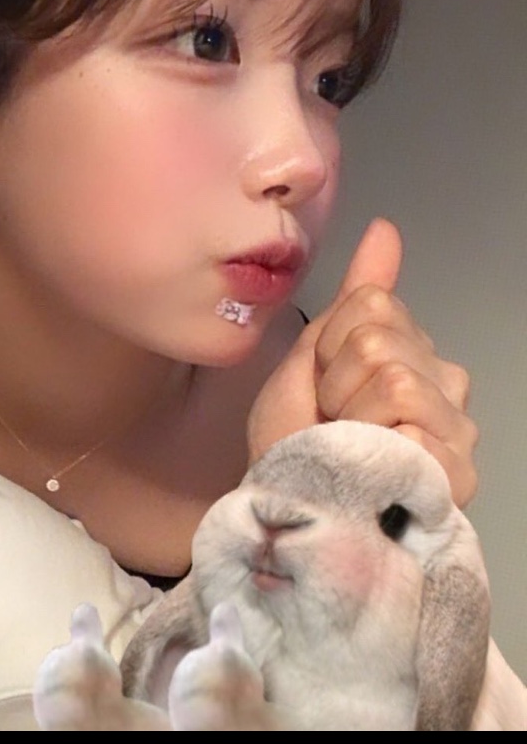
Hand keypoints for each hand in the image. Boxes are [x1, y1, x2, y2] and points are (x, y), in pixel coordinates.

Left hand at [247, 218, 478, 508]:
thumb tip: (385, 229)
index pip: (373, 303)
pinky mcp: (457, 475)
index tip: (320, 387)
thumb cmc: (295, 446)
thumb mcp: (307, 360)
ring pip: (396, 382)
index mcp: (412, 349)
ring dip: (349, 421)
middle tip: (331, 424)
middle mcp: (445, 383)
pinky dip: (371, 454)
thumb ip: (353, 297)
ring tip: (348, 449)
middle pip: (380, 340)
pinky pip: (411, 431)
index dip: (327, 347)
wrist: (286, 514)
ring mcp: (456, 429)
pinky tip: (371, 475)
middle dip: (335, 383)